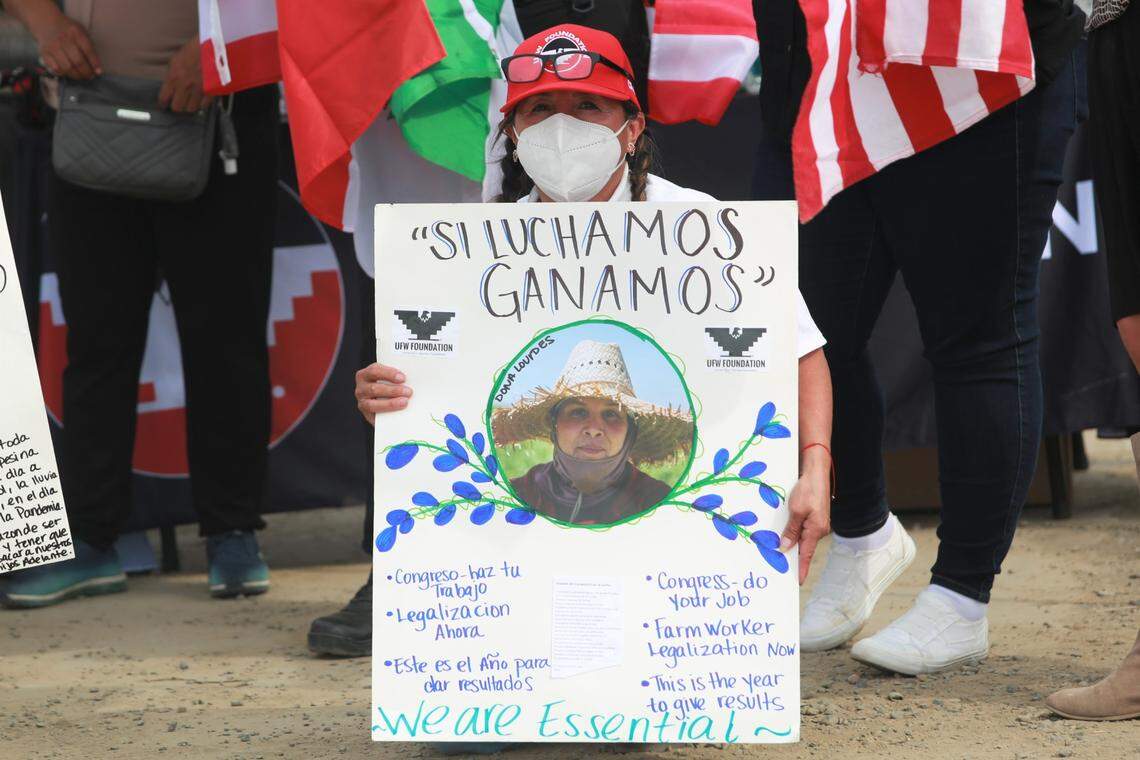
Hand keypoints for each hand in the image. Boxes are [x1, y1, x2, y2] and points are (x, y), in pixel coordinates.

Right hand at [34, 14, 100, 79]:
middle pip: (78, 61)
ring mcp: (53, 46)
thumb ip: (88, 47)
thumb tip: (97, 68)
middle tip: (90, 76)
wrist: (46, 21)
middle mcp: (64, 39)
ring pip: (67, 67)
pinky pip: (55, 68)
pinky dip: (63, 73)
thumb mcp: (81, 32)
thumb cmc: (69, 30)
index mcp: (76, 33)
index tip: (98, 72)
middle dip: (86, 72)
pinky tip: (68, 72)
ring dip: (76, 75)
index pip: (88, 51)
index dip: (95, 64)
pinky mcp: (44, 53)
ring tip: (81, 76)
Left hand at [159, 39, 211, 112]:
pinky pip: (204, 105)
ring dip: (190, 105)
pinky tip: (202, 99)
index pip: (163, 97)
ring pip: (191, 108)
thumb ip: (172, 76)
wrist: (213, 45)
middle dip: (177, 106)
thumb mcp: (176, 60)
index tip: (164, 104)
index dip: (163, 102)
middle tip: (179, 103)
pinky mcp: (211, 92)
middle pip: (177, 107)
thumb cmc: (195, 49)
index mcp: (173, 76)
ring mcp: (198, 89)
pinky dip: (202, 104)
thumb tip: (169, 88)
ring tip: (191, 101)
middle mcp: (184, 85)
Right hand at [355, 363, 412, 424]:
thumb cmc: (392, 386)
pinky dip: (387, 414)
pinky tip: (398, 413)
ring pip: (372, 404)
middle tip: (408, 392)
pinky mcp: (367, 415)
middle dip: (393, 390)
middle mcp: (361, 388)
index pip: (374, 370)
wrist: (388, 405)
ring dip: (390, 403)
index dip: (389, 373)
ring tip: (405, 402)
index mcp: (366, 374)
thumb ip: (398, 378)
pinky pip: (375, 417)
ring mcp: (362, 403)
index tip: (403, 378)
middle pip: (374, 388)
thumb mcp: (393, 379)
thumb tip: (412, 380)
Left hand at [780, 455, 830, 584]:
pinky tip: (785, 534)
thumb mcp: (795, 510)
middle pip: (804, 547)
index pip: (807, 555)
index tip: (798, 582)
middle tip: (781, 568)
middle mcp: (819, 529)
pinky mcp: (814, 517)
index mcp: (816, 530)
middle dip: (793, 557)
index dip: (802, 568)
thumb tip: (785, 547)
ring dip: (792, 543)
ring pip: (803, 538)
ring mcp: (818, 523)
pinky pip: (803, 530)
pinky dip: (794, 533)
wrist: (816, 472)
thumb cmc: (808, 490)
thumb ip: (791, 530)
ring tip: (779, 551)